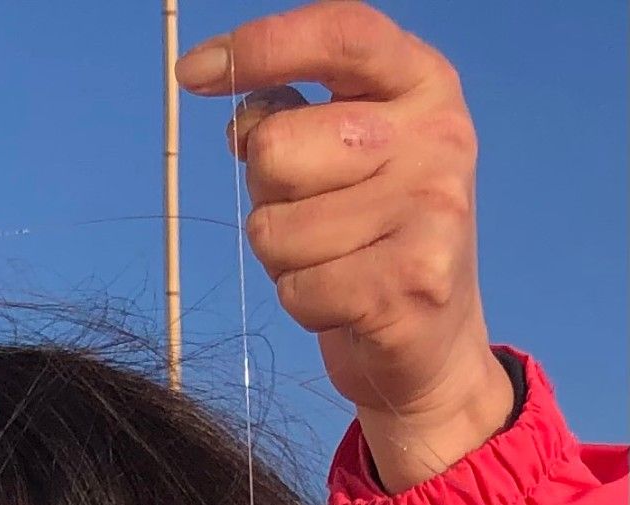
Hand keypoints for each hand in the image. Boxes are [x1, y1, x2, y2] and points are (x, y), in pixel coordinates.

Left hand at [178, 5, 515, 489]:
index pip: (339, 33)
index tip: (193, 72)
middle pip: (277, 146)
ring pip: (276, 229)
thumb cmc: (375, 240)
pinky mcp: (412, 281)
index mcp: (422, 84)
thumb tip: (239, 115)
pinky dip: (302, 303)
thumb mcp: (343, 159)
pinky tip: (344, 302)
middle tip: (314, 218)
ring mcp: (431, 207)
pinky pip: (298, 289)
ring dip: (284, 259)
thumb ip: (292, 118)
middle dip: (267, 194)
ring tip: (335, 263)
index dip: (263, 46)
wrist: (433, 344)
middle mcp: (438, 135)